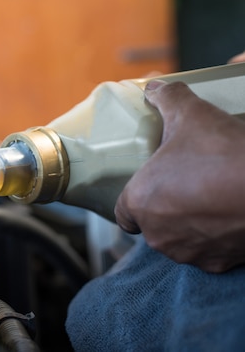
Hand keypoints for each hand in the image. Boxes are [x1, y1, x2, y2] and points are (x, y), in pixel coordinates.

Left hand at [114, 80, 244, 272]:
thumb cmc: (224, 154)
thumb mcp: (192, 114)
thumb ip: (168, 98)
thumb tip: (155, 87)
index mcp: (140, 203)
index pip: (123, 213)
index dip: (135, 200)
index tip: (151, 188)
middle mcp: (158, 235)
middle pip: (153, 225)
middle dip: (166, 208)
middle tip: (185, 186)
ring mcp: (190, 252)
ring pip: (181, 240)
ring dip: (190, 225)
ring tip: (208, 198)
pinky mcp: (220, 264)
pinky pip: (210, 252)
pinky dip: (217, 238)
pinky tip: (228, 215)